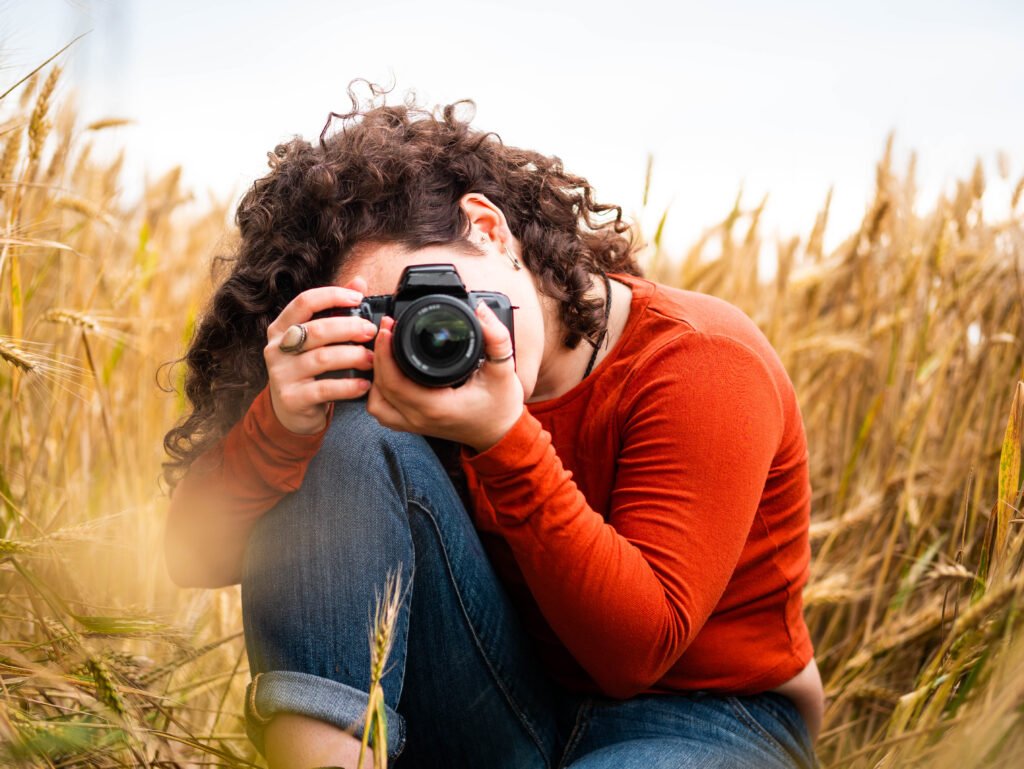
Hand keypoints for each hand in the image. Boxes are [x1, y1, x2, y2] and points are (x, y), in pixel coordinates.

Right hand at [264, 275, 377, 434]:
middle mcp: (277, 348)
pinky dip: (348, 386)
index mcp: (281, 327)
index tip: (358, 298)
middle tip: (371, 331)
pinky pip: (324, 389)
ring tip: (372, 359)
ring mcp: (281, 374)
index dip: (332, 295)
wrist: (292, 412)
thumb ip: (335, 310)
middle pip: (316, 329)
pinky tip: (364, 384)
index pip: (304, 301)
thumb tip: (359, 281)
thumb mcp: (317, 339)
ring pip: (322, 358)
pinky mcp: (291, 398)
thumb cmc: (308, 369)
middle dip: (349, 328)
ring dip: (353, 356)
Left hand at [366, 299, 524, 452]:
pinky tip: (389, 376)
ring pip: (377, 403)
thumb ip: (496, 338)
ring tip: (385, 353)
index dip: (385, 352)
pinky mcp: (414, 425)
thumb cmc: (501, 406)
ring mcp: (415, 425)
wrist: (501, 433)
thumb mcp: (504, 369)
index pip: (394, 380)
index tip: (389, 327)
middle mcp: (420, 418)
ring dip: (375, 378)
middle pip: (380, 388)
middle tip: (387, 330)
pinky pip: (384, 412)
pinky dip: (380, 394)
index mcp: (437, 406)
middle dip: (378, 355)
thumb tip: (481, 310)